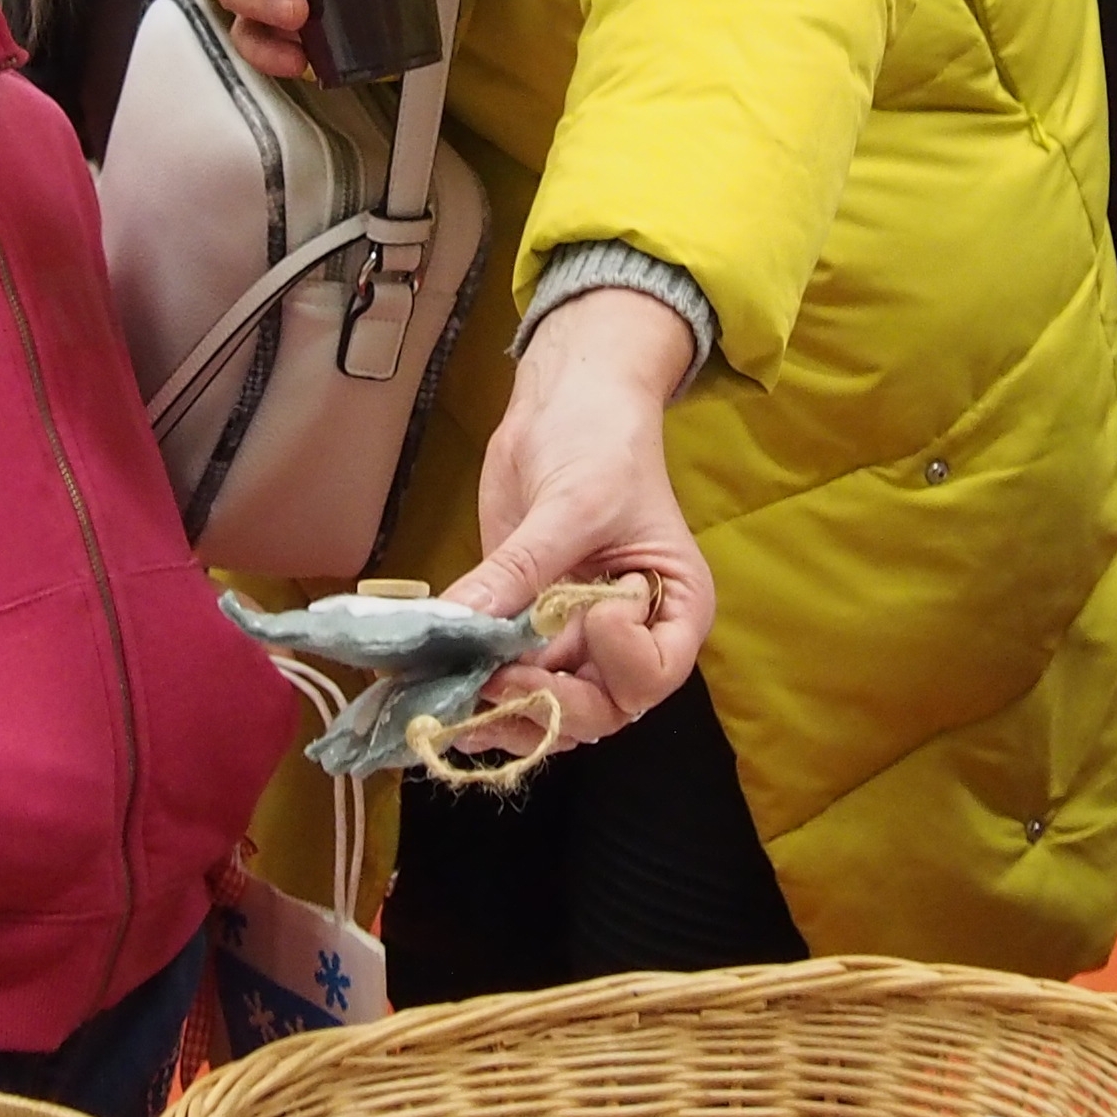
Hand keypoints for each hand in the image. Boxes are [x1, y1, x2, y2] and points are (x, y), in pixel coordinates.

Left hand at [438, 286, 713, 748]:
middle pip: (598, 708)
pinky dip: (478, 696)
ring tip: (456, 707)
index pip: (653, 674)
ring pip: (549, 709)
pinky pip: (509, 678)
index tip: (588, 619)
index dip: (619, 665)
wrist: (569, 401)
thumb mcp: (570, 503)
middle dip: (546, 705)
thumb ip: (521, 568)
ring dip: (504, 716)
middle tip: (494, 681)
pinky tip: (443, 699)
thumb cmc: (600, 442)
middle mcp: (631, 638)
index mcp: (673, 606)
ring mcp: (575, 639)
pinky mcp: (526, 629)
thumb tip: (462, 624)